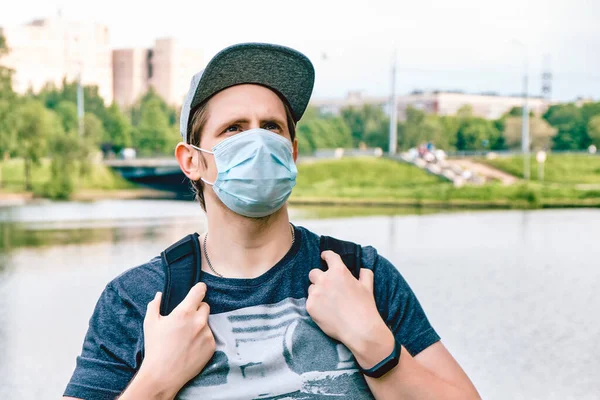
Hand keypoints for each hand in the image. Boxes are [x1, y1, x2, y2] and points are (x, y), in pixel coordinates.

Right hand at [136, 282, 215, 397]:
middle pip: (205, 306)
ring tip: (186, 338)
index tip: (199, 289)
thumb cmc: (155, 348)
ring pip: (207, 322)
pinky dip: (202, 338)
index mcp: (184, 312)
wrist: (163, 374)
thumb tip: (159, 295)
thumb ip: (155, 305)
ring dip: (199, 325)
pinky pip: (209, 336)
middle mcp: (199, 321)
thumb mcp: (150, 323)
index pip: (199, 291)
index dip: (200, 288)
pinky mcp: (211, 346)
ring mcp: (207, 334)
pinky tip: (191, 347)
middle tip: (186, 320)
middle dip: (197, 309)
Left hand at [306, 251, 393, 367]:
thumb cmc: (364, 307)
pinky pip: (309, 302)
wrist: (359, 329)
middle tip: (327, 287)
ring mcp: (316, 293)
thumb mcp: (368, 287)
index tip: (324, 256)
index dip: (326, 255)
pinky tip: (326, 312)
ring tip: (329, 303)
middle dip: (319, 278)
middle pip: (314, 273)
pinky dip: (315, 305)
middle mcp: (325, 279)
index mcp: (339, 271)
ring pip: (311, 288)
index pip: (329, 256)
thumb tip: (363, 269)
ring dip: (317, 292)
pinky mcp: (310, 306)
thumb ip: (365, 274)